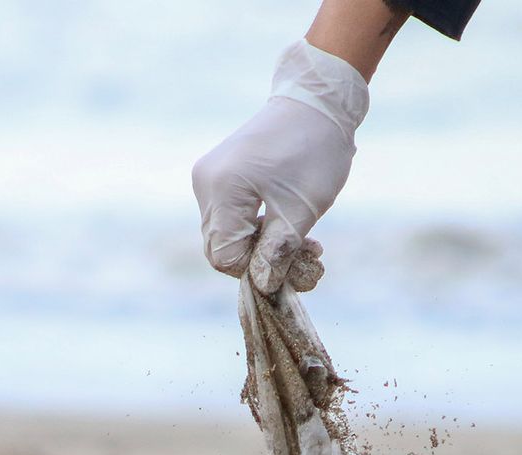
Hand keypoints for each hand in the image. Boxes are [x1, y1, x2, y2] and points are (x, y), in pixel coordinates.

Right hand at [192, 40, 368, 292]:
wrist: (316, 102)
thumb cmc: (313, 152)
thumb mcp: (301, 210)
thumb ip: (278, 252)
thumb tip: (263, 287)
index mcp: (221, 190)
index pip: (224, 256)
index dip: (256, 270)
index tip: (294, 264)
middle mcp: (205, 183)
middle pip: (222, 248)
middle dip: (262, 260)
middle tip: (307, 255)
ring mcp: (209, 177)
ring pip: (228, 234)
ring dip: (265, 245)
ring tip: (307, 242)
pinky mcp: (221, 174)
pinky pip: (232, 216)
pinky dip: (260, 227)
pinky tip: (290, 223)